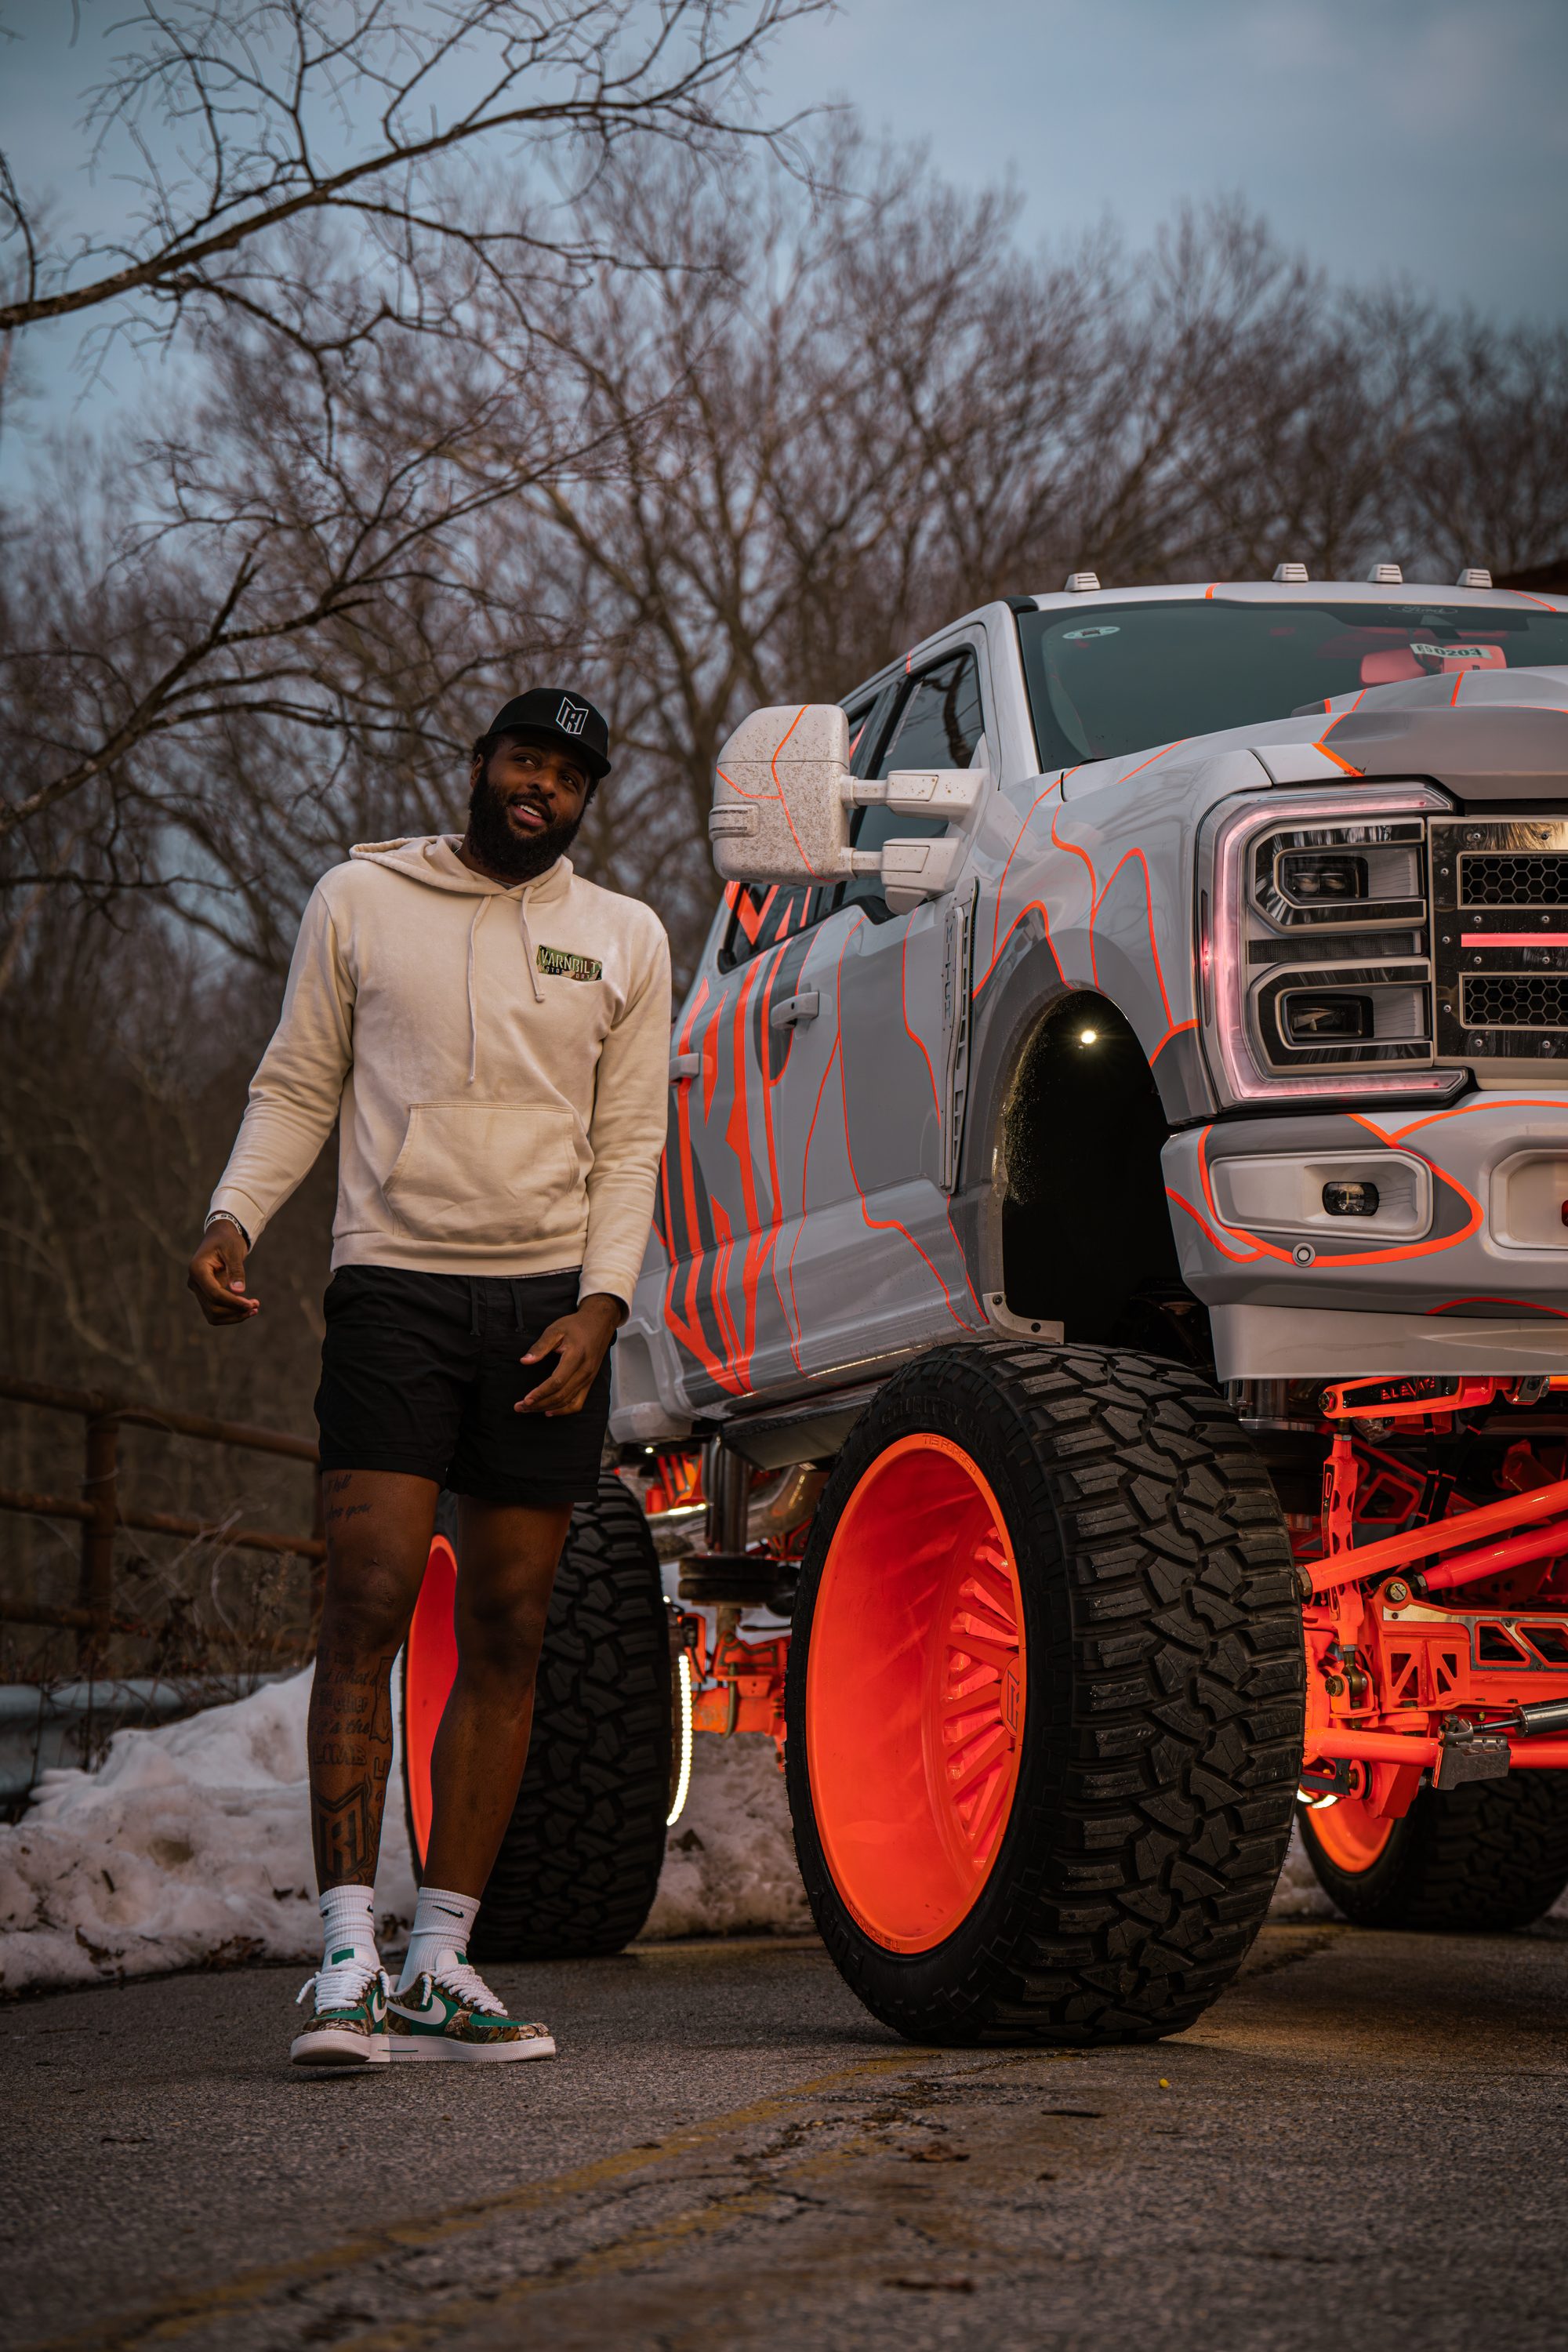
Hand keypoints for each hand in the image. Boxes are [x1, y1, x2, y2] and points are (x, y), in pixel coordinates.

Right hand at [187, 1221, 259, 1325]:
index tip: (251, 1304)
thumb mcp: (234, 1250)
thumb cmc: (227, 1240)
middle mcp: (194, 1282)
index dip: (233, 1302)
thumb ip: (236, 1270)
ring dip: (233, 1316)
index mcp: (197, 1269)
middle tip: (256, 1306)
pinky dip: (230, 1314)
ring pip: (213, 1314)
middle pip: (213, 1307)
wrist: (221, 1236)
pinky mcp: (205, 1294)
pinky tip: (246, 1309)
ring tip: (254, 1309)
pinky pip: (215, 1311)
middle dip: (235, 1311)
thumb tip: (239, 1291)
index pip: (214, 1294)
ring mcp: (198, 1290)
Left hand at [516, 1294, 622, 1416]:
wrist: (599, 1324)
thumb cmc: (576, 1326)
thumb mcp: (556, 1330)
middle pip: (561, 1395)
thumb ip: (540, 1346)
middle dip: (539, 1404)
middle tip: (520, 1407)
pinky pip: (578, 1403)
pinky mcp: (589, 1382)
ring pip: (567, 1402)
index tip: (525, 1400)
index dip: (540, 1393)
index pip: (557, 1382)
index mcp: (576, 1356)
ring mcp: (588, 1379)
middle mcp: (584, 1371)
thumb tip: (524, 1361)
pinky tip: (549, 1411)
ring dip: (547, 1408)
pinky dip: (563, 1410)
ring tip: (529, 1409)